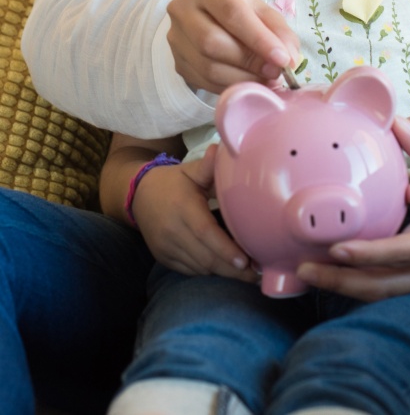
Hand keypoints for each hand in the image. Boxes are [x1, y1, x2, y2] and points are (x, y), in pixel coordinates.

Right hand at [131, 144, 257, 281]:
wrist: (139, 195)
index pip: (205, 232)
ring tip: (247, 273)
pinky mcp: (163, 258)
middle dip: (232, 270)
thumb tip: (222, 149)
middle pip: (205, 257)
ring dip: (222, 272)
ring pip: (199, 268)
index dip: (225, 249)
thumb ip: (208, 165)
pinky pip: (189, 271)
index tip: (246, 260)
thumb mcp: (190, 170)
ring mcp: (165, 247)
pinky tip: (225, 269)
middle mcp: (172, 230)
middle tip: (257, 274)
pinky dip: (208, 271)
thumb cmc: (174, 182)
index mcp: (183, 207)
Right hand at [167, 0, 299, 93]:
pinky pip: (205, 81)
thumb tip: (290, 58)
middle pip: (213, 42)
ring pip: (208, 66)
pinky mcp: (177, 62)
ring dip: (243, 78)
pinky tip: (248, 84)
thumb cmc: (236, 11)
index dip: (259, 38)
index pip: (232, 13)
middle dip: (250, 61)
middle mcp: (183, 9)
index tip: (283, 58)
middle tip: (276, 71)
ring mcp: (176, 38)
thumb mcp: (259, 10)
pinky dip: (232, 87)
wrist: (204, 18)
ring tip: (266, 79)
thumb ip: (278, 30)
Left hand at [297, 117, 409, 300]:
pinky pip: (390, 290)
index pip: (401, 254)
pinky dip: (361, 284)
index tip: (336, 249)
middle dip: (341, 283)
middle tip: (304, 270)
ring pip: (383, 294)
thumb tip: (397, 123)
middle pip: (383, 288)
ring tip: (308, 274)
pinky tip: (334, 275)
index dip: (368, 253)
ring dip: (345, 287)